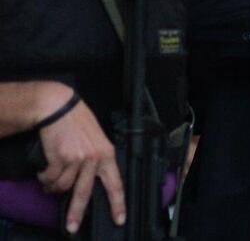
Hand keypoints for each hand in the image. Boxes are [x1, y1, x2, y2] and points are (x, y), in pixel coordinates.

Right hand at [33, 83, 124, 234]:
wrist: (59, 107)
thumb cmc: (77, 122)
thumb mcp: (96, 139)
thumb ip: (97, 159)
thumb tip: (91, 180)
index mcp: (107, 154)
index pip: (116, 183)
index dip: (118, 203)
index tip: (119, 219)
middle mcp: (94, 159)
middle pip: (85, 193)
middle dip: (77, 212)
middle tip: (72, 226)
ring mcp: (77, 159)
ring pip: (63, 186)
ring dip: (54, 186)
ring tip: (52, 179)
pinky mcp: (60, 158)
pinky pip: (51, 178)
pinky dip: (45, 177)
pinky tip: (45, 170)